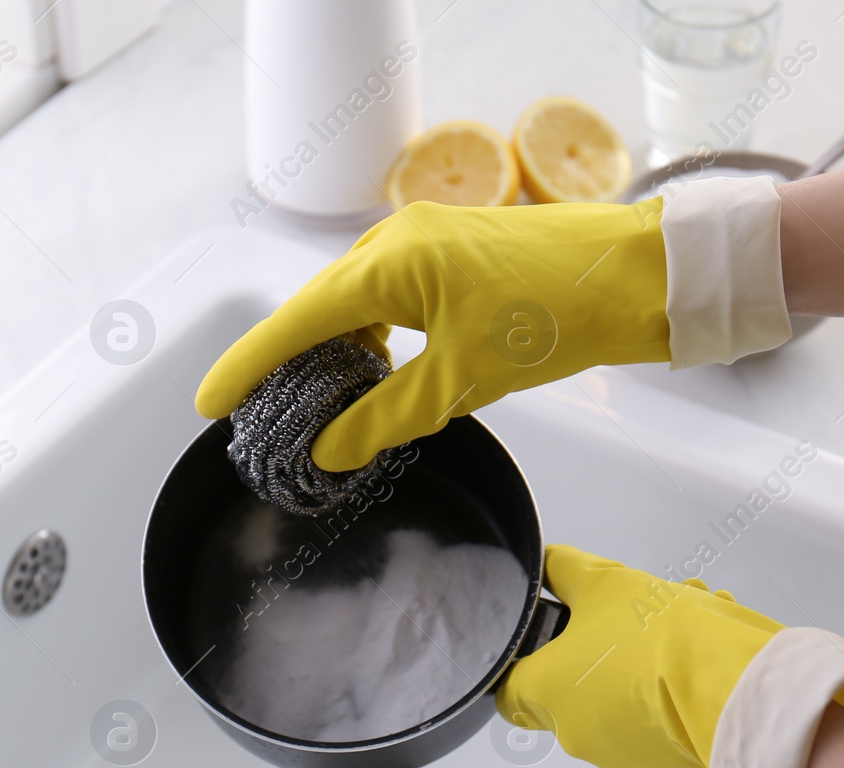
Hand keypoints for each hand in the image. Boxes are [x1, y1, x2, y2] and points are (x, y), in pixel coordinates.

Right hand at [194, 199, 670, 470]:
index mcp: (387, 264)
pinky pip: (387, 294)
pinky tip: (375, 373)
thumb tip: (331, 450)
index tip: (210, 403)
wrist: (633, 275)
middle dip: (286, 362)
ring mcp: (424, 240)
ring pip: (352, 302)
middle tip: (259, 414)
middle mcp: (395, 241)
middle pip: (316, 308)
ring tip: (317, 405)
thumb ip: (385, 419)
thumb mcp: (460, 382)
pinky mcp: (450, 251)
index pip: (295, 322)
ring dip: (332, 351)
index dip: (248, 366)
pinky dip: (371, 335)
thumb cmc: (554, 316)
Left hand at [496, 545, 782, 767]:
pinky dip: (669, 691)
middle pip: (570, 686)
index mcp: (547, 694)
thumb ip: (565, 571)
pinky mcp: (664, 766)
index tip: (544, 635)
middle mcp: (576, 734)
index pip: (506, 687)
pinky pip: (656, 721)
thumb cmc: (664, 640)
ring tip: (676, 628)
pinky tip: (695, 657)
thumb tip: (550, 565)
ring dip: (638, 665)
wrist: (736, 687)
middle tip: (627, 619)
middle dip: (597, 649)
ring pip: (618, 699)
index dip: (523, 657)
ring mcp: (621, 756)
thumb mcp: (605, 582)